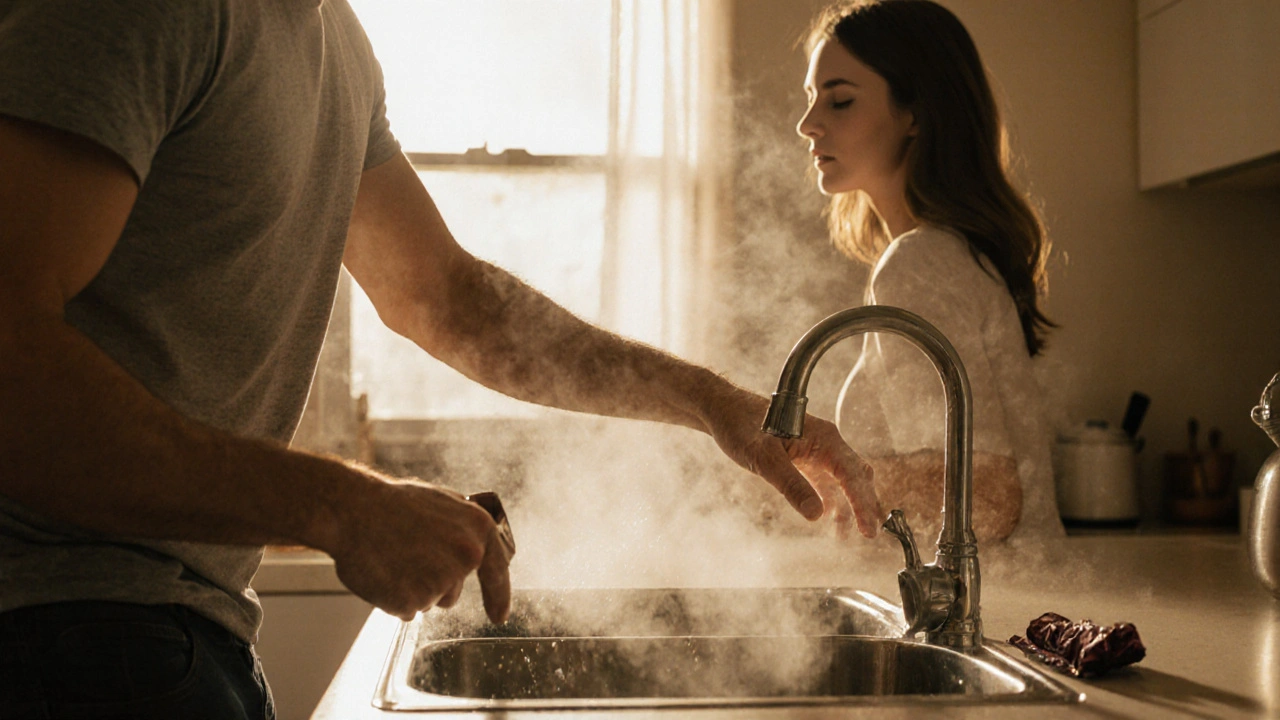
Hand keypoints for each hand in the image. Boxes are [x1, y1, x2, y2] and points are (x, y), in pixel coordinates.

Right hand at [327, 476, 512, 622]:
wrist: (354, 510)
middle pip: (453, 591)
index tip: (499, 615)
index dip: (498, 596)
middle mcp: (466, 557)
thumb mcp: (445, 502)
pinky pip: (405, 609)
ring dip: (413, 589)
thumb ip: (466, 530)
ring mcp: (440, 581)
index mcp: (478, 529)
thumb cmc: (394, 504)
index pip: (497, 571)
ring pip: (429, 601)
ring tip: (394, 559)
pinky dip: (393, 597)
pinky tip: (384, 572)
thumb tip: (478, 547)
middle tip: (408, 554)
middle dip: (433, 581)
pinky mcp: (412, 602)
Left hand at [703, 388, 882, 537]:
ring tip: (855, 534)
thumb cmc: (743, 426)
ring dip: (851, 506)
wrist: (724, 411)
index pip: (852, 474)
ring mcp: (816, 451)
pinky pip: (826, 482)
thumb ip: (791, 485)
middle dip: (865, 505)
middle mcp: (825, 443)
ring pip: (844, 481)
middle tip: (870, 534)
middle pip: (856, 477)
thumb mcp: (764, 458)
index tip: (869, 528)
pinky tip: (831, 521)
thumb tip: (815, 514)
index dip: (862, 503)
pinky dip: (833, 502)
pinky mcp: (805, 459)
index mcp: (824, 438)